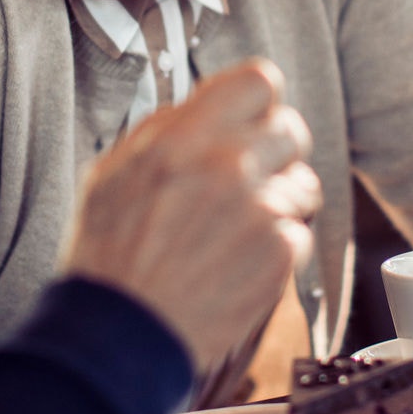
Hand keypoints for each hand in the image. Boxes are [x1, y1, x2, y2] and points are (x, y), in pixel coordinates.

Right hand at [61, 59, 319, 370]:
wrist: (121, 333)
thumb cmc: (110, 257)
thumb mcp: (113, 171)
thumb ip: (166, 131)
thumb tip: (203, 107)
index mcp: (184, 138)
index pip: (260, 81)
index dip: (258, 102)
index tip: (250, 120)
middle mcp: (228, 166)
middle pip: (292, 129)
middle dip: (274, 153)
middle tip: (248, 179)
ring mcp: (260, 210)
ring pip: (302, 184)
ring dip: (278, 203)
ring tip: (236, 232)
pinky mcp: (280, 254)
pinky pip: (300, 233)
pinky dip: (277, 249)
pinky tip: (238, 264)